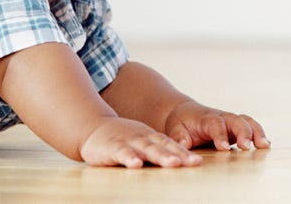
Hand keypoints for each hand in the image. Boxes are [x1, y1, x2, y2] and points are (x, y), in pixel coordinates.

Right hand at [80, 116, 202, 167]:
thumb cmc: (121, 138)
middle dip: (177, 154)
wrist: (93, 126)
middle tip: (192, 163)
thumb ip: (157, 149)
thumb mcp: (141, 140)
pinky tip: (136, 165)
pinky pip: (121, 153)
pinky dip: (129, 158)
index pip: (169, 144)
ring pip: (145, 148)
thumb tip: (180, 162)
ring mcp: (127, 141)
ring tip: (173, 164)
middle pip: (161, 146)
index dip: (183, 153)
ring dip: (159, 155)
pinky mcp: (112, 147)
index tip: (197, 162)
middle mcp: (141, 137)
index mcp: (149, 136)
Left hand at [165, 101, 270, 150]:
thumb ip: (179, 137)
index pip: (214, 123)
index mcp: (204, 118)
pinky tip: (265, 146)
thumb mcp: (175, 129)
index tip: (223, 147)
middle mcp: (220, 117)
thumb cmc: (181, 123)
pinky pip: (251, 127)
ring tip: (264, 145)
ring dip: (255, 132)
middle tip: (246, 146)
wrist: (185, 113)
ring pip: (245, 121)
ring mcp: (230, 122)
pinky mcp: (236, 129)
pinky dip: (259, 134)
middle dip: (242, 132)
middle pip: (234, 119)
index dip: (219, 134)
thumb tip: (183, 146)